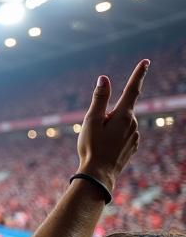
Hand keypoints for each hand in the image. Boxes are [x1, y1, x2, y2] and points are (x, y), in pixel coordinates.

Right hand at [77, 59, 147, 192]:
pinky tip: (105, 149)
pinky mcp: (133, 146)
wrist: (99, 175)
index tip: (146, 61)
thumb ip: (99, 99)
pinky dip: (113, 137)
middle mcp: (134, 124)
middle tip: (94, 131)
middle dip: (107, 115)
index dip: (139, 74)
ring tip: (98, 143)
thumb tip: (104, 79)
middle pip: (120, 110)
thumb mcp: (91, 120)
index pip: (132, 89)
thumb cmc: (92, 147)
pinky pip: (123, 135)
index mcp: (124, 115)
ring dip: (109, 128)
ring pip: (121, 124)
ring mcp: (135, 136)